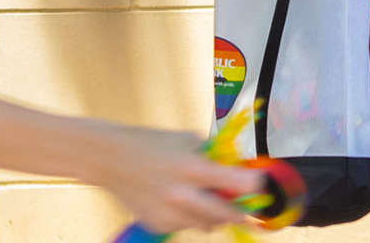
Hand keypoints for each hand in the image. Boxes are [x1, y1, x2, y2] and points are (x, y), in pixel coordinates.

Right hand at [93, 125, 262, 232]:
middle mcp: (181, 195)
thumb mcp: (189, 140)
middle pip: (227, 215)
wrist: (111, 159)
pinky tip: (180, 201)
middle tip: (244, 205)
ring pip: (208, 225)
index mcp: (192, 168)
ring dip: (215, 215)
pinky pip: (187, 227)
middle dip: (240, 210)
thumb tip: (239, 172)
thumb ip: (214, 158)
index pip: (238, 184)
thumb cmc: (153, 144)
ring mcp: (168, 213)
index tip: (258, 184)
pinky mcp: (157, 225)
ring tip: (204, 196)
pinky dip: (191, 218)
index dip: (254, 185)